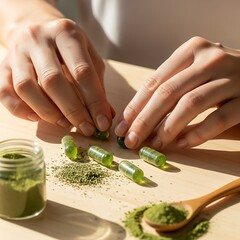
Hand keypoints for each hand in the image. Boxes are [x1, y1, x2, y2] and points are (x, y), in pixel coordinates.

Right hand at [0, 18, 113, 135]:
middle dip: (72, 111)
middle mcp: (38, 38)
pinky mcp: (3, 65)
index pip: (82, 72)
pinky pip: (5, 92)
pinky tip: (38, 117)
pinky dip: (21, 110)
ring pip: (26, 88)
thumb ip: (97, 85)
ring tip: (65, 124)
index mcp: (66, 33)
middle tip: (86, 128)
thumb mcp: (89, 57)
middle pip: (53, 80)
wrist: (35, 26)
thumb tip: (106, 115)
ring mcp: (17, 52)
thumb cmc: (68, 47)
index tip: (102, 123)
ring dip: (48, 113)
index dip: (94, 101)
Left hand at [115, 36, 239, 148]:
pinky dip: (197, 133)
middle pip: (168, 93)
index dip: (135, 107)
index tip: (122, 127)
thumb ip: (170, 91)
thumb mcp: (192, 74)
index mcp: (191, 51)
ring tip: (154, 145)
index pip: (154, 82)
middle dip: (145, 120)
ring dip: (168, 129)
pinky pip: (218, 119)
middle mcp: (210, 59)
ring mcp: (231, 77)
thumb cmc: (218, 77)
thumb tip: (137, 120)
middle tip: (131, 141)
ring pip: (190, 104)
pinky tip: (181, 144)